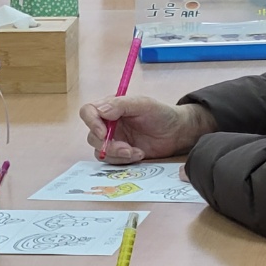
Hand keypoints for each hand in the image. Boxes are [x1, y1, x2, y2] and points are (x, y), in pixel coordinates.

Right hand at [79, 96, 215, 162]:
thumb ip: (120, 105)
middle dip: (108, 145)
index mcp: (110, 107)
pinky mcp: (120, 154)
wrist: (177, 133)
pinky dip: (123, 160)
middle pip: (92, 136)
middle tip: (127, 148)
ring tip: (137, 152)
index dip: (91, 123)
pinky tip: (139, 154)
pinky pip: (111, 161)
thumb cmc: (161, 114)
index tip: (103, 133)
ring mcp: (113, 139)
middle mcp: (108, 123)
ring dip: (117, 155)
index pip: (88, 112)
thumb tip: (100, 111)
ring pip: (99, 151)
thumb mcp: (143, 104)